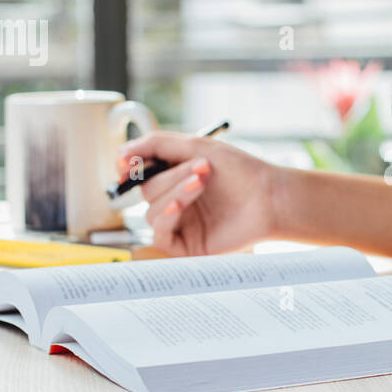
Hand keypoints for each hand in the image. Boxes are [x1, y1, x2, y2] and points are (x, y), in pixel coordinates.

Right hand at [117, 131, 277, 255]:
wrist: (271, 197)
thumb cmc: (242, 172)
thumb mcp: (197, 147)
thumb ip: (157, 145)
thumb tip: (121, 152)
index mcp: (176, 178)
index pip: (142, 173)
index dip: (130, 167)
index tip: (126, 161)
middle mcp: (176, 201)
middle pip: (147, 190)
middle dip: (170, 176)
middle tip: (201, 167)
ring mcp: (182, 224)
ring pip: (152, 211)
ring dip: (174, 191)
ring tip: (203, 180)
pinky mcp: (187, 245)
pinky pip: (160, 234)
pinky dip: (166, 216)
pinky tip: (181, 204)